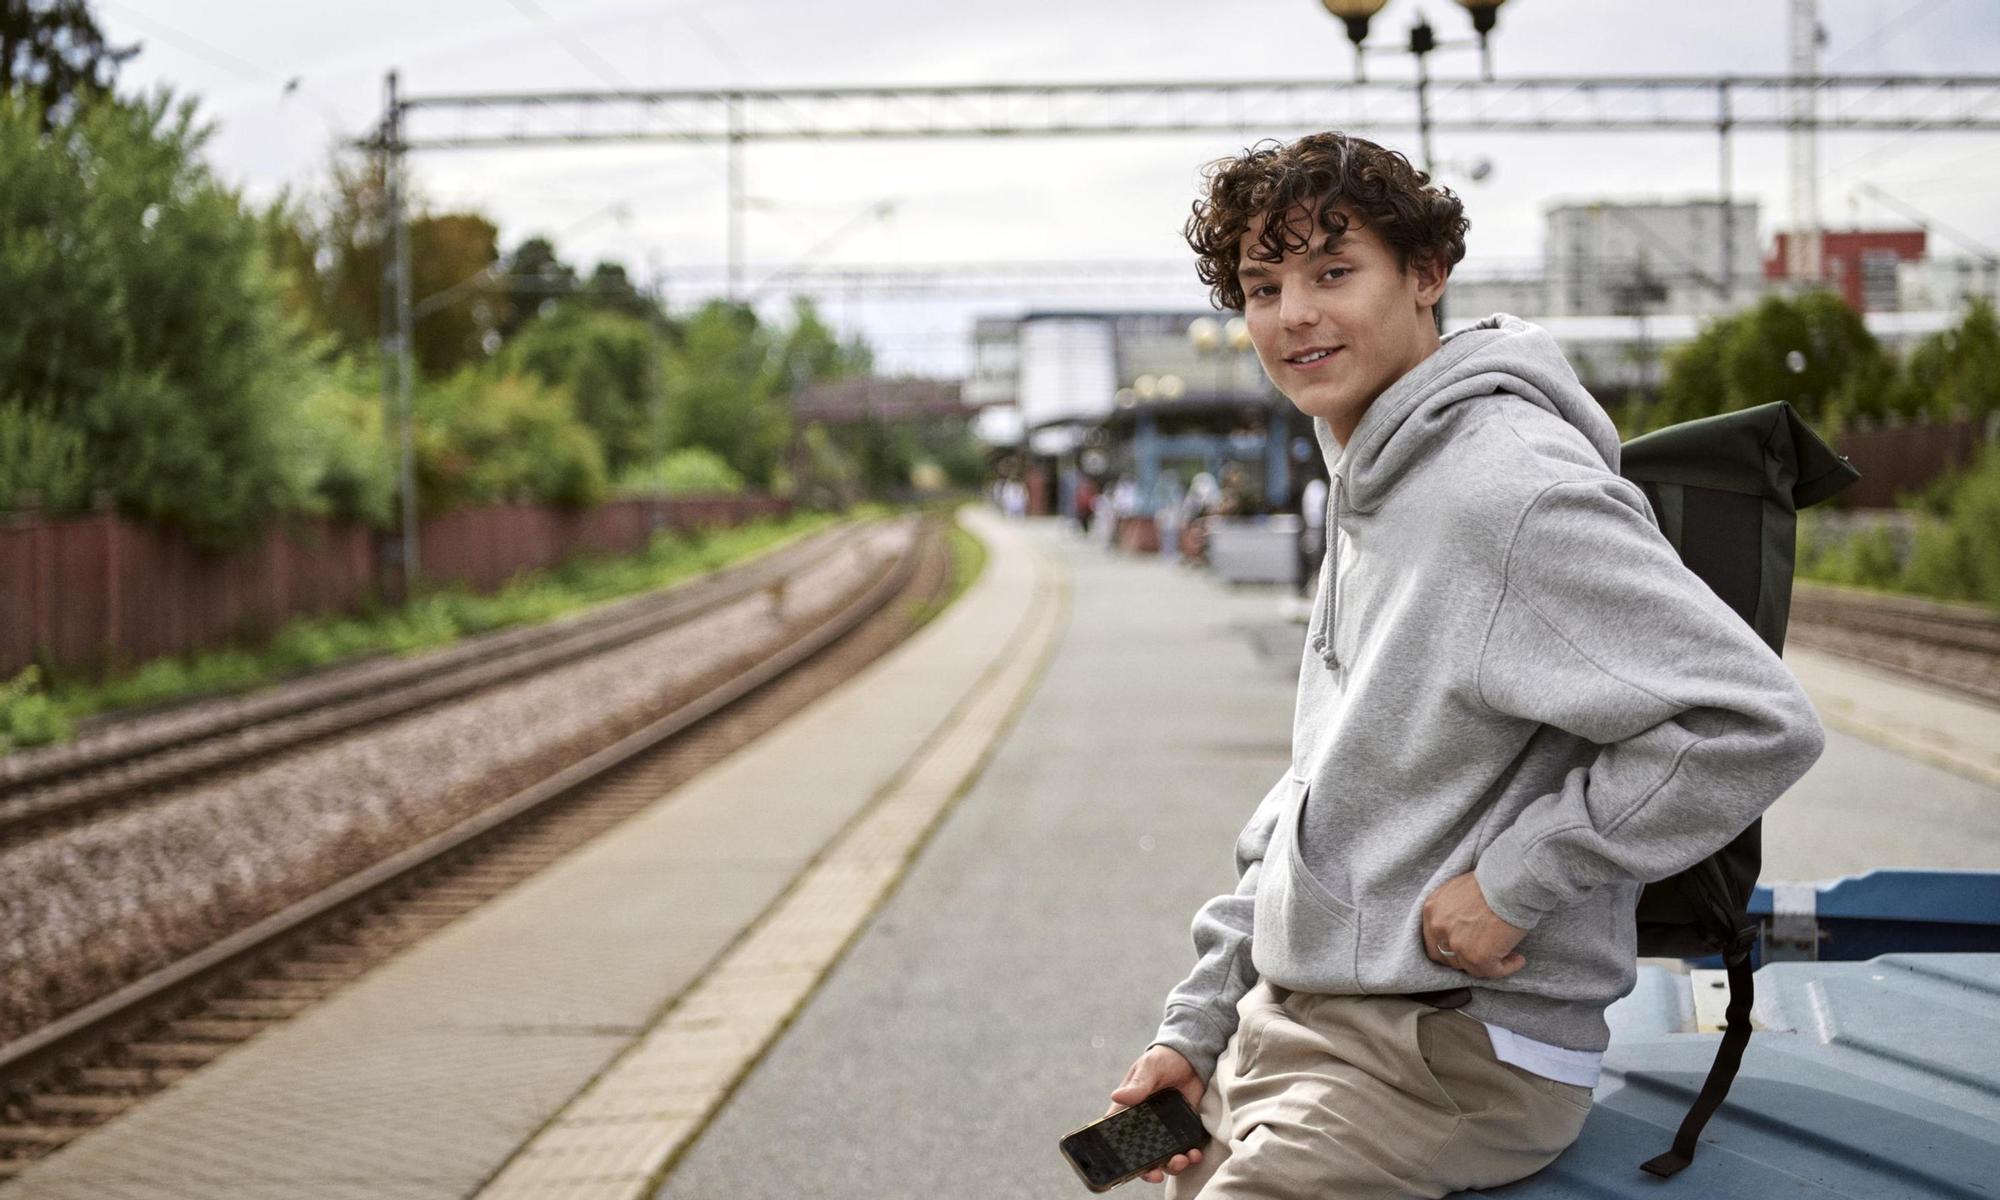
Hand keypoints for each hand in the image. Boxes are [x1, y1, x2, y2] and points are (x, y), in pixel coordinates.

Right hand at [1107, 1045, 1205, 1183]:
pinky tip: (1194, 1153)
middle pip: (1141, 1155)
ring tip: (1182, 1159)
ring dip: (1172, 1165)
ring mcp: (1164, 1128)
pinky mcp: (1182, 1128)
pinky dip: (1189, 1155)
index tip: (1130, 1168)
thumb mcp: (1149, 1068)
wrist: (1191, 1057)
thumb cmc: (1163, 1059)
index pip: (1118, 1138)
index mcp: (1129, 1111)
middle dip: (1150, 1169)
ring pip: (1164, 1156)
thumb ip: (1138, 1084)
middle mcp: (1144, 1124)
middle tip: (1158, 1174)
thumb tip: (1118, 1096)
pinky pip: (1183, 1148)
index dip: (1122, 1156)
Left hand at [1422, 870, 1528, 979]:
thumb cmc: (1491, 880)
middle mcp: (1438, 929)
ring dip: (1486, 963)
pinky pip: (1492, 972)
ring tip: (1505, 955)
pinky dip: (1507, 968)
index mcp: (1431, 910)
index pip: (1432, 939)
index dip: (1448, 946)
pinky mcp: (1478, 957)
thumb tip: (1461, 926)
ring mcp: (1457, 945)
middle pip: (1446, 956)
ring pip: (1469, 967)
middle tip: (1482, 954)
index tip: (1464, 946)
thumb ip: (1450, 909)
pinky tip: (1517, 960)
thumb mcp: (1457, 889)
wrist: (1509, 882)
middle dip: (1463, 958)